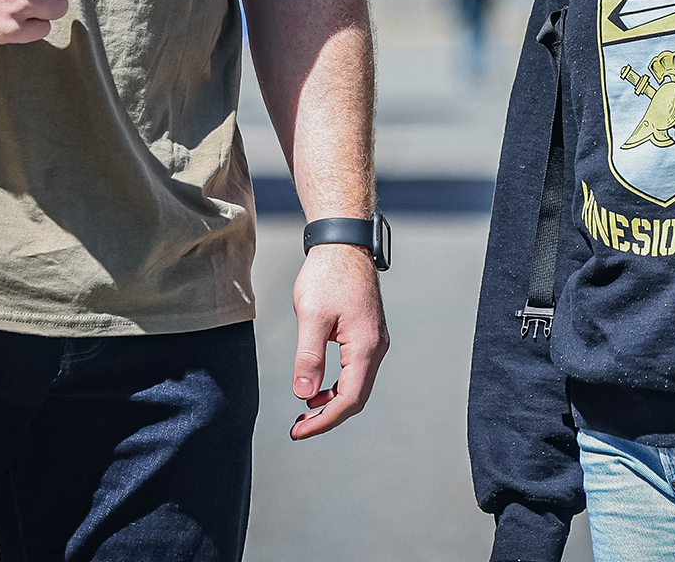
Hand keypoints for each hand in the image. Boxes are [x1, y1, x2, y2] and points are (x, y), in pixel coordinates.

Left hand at [287, 243, 387, 440]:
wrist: (344, 243)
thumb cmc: (328, 274)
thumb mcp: (311, 316)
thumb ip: (308, 356)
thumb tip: (304, 393)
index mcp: (365, 346)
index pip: (348, 399)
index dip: (323, 420)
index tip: (298, 431)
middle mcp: (376, 347)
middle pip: (356, 397)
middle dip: (327, 416)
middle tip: (299, 427)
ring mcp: (374, 341)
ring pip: (356, 385)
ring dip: (331, 401)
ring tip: (304, 410)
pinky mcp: (367, 334)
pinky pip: (356, 370)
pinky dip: (336, 384)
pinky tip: (316, 386)